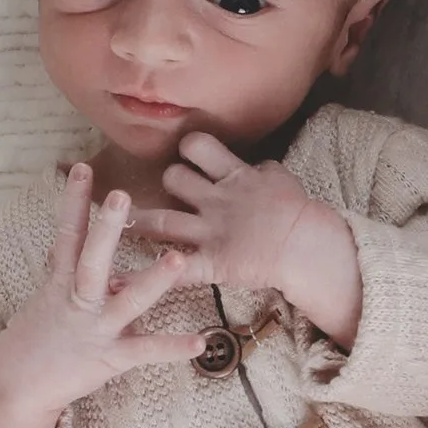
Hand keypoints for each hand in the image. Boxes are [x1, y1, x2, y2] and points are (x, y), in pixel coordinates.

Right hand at [0, 161, 207, 427]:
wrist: (16, 387)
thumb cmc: (36, 337)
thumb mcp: (48, 295)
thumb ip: (65, 267)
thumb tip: (70, 237)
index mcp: (61, 281)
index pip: (67, 234)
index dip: (74, 201)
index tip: (82, 169)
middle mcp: (78, 300)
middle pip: (91, 259)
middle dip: (105, 229)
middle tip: (121, 195)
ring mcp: (95, 328)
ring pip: (127, 301)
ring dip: (153, 281)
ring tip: (178, 259)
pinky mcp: (110, 358)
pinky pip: (146, 352)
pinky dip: (172, 347)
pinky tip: (200, 342)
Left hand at [129, 132, 361, 343]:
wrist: (310, 245)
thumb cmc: (301, 211)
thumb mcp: (282, 179)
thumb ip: (263, 170)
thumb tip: (255, 166)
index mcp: (235, 176)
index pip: (198, 146)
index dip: (189, 148)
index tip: (187, 155)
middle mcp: (216, 200)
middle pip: (174, 178)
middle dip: (167, 184)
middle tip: (164, 194)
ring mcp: (212, 231)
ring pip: (163, 221)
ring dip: (140, 222)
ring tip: (118, 224)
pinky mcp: (214, 262)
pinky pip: (175, 270)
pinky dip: (145, 277)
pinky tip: (118, 282)